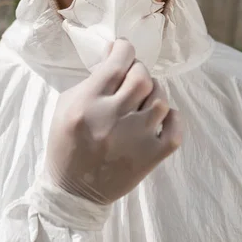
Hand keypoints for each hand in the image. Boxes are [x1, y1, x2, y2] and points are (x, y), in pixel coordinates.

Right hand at [45, 39, 181, 204]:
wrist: (74, 192)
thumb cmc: (67, 143)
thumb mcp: (66, 104)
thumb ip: (91, 79)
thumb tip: (114, 55)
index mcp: (88, 103)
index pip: (116, 64)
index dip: (124, 48)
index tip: (122, 49)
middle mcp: (114, 118)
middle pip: (141, 77)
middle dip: (138, 69)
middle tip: (131, 76)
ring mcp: (136, 138)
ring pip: (160, 98)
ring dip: (153, 91)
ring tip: (143, 98)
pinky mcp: (151, 157)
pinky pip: (175, 128)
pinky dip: (172, 117)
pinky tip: (158, 118)